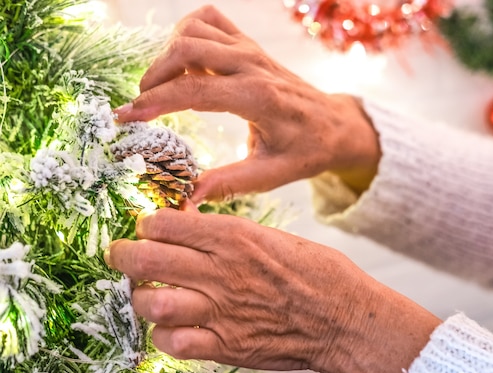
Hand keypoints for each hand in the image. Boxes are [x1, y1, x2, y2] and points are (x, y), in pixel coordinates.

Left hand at [104, 208, 440, 372]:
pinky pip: (172, 343)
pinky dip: (163, 336)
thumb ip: (233, 237)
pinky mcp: (226, 345)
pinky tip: (172, 328)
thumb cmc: (320, 275)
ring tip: (145, 295)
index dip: (148, 224)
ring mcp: (220, 310)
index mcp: (235, 236)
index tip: (147, 228)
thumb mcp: (276, 239)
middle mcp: (221, 270)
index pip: (164, 222)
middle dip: (123, 255)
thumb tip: (198, 232)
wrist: (346, 319)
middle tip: (122, 256)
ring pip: (149, 303)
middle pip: (144, 259)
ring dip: (140, 298)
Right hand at [115, 5, 381, 199]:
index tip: (126, 118)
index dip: (154, 103)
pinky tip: (186, 63)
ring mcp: (251, 50)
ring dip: (168, 53)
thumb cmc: (306, 151)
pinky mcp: (249, 45)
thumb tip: (187, 200)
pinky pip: (210, 21)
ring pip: (195, 29)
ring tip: (162, 87)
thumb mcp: (272, 175)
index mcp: (258, 98)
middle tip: (140, 107)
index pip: (195, 90)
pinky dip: (188, 33)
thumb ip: (229, 185)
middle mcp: (253, 65)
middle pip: (187, 48)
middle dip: (154, 76)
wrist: (334, 124)